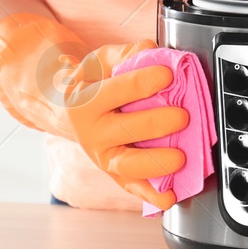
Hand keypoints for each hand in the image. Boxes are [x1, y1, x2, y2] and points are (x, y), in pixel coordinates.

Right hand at [0, 14, 185, 207]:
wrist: (64, 110)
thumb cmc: (90, 84)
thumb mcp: (100, 61)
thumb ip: (125, 53)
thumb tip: (149, 51)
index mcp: (86, 99)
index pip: (119, 90)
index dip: (146, 81)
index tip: (168, 74)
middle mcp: (92, 131)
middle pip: (126, 129)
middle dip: (158, 123)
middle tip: (182, 116)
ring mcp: (103, 155)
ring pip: (128, 165)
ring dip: (156, 163)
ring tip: (180, 157)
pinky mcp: (113, 172)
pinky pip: (132, 187)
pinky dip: (151, 195)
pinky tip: (169, 198)